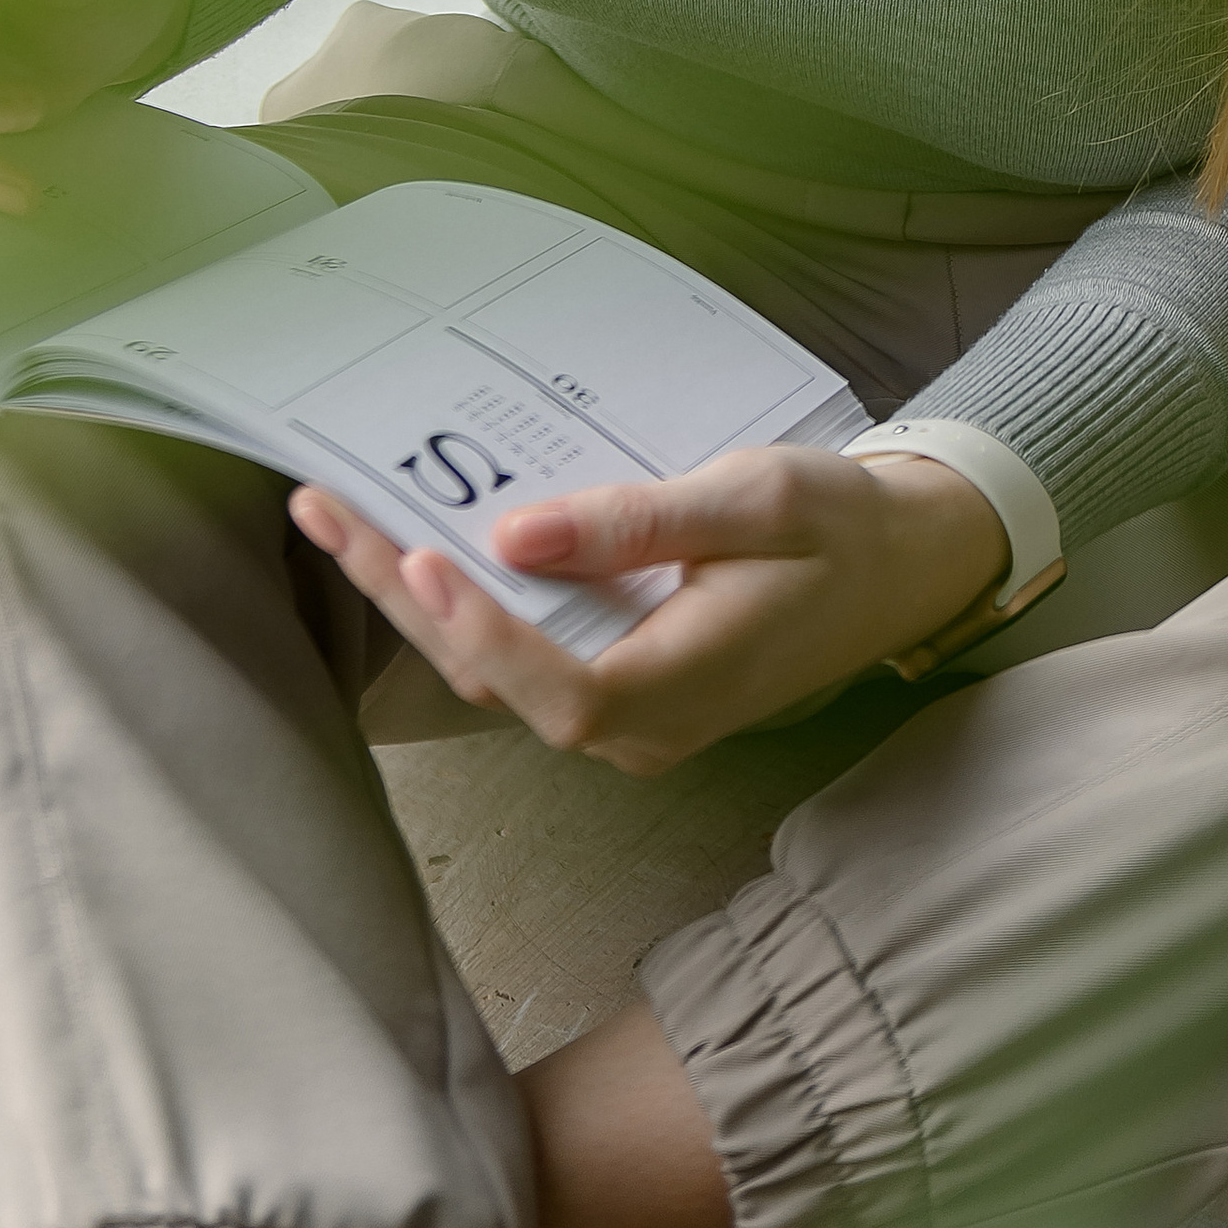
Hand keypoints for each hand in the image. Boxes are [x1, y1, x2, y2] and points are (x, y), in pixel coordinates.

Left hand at [289, 446, 1008, 774]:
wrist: (902, 566)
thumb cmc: (838, 528)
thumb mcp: (754, 501)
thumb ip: (638, 524)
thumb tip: (515, 537)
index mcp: (684, 690)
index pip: (558, 691)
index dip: (482, 632)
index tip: (420, 554)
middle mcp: (642, 726)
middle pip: (498, 682)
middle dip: (403, 598)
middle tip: (325, 509)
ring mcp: (628, 714)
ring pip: (500, 671)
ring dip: (416, 597)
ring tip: (339, 514)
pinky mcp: (620, 685)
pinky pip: (527, 655)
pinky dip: (465, 600)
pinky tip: (416, 540)